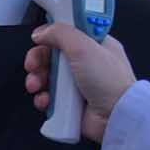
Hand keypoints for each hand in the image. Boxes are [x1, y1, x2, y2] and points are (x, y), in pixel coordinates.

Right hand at [23, 25, 138, 142]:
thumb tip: (42, 32)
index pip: (68, 32)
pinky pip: (50, 96)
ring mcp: (78, 84)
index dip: (52, 34)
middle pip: (52, 54)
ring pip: (48, 76)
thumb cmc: (109, 81)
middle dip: (38, 60)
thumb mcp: (85, 47)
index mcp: (95, 44)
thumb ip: (61, 33)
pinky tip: (46, 100)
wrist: (116, 117)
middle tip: (32, 66)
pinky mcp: (71, 103)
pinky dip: (44, 98)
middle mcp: (86, 63)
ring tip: (36, 86)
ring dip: (37, 80)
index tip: (40, 39)